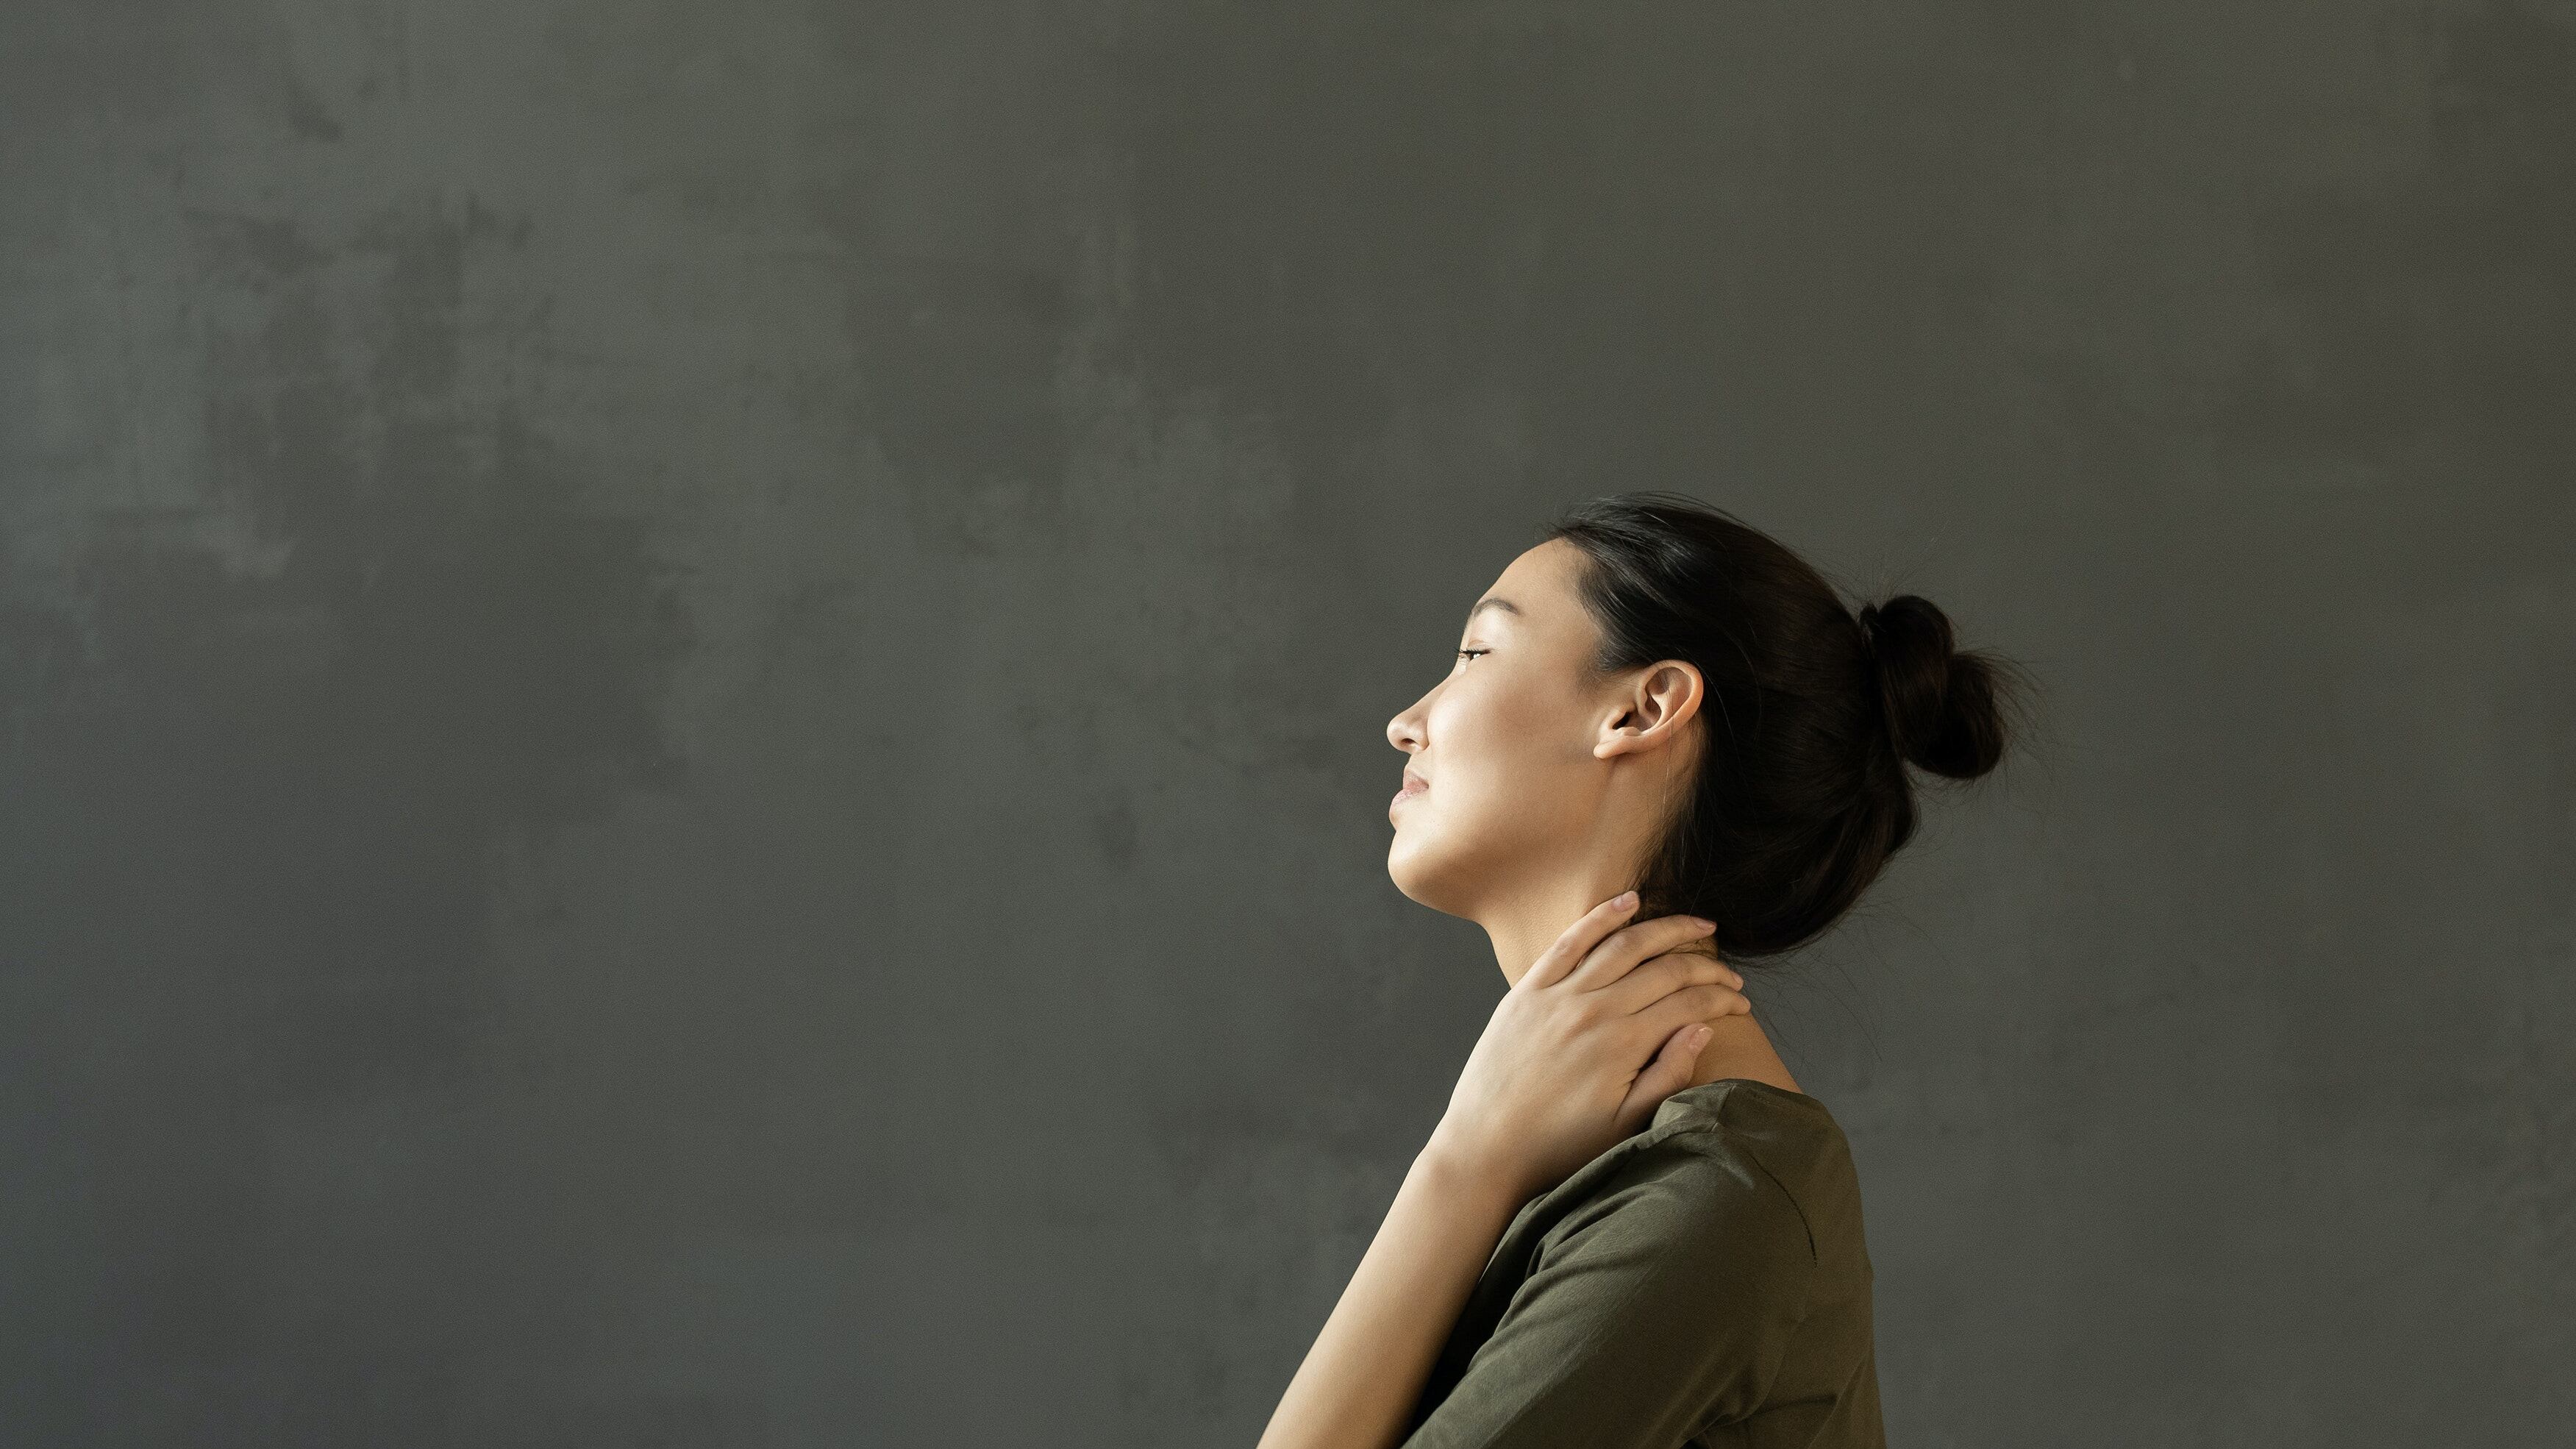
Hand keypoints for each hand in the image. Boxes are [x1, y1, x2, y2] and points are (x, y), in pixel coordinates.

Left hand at [1425, 891, 1750, 1205]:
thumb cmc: (1558, 1146)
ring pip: (1625, 944)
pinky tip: (1630, 901)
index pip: (1689, 1003)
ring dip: (1668, 929)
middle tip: (1730, 973)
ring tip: (1699, 926)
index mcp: (1622, 1045)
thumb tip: (1703, 1028)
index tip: (1741, 1003)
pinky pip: (1571, 940)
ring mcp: (1558, 995)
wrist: (1487, 1147)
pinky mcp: (1528, 989)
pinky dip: (1603, 916)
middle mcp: (1594, 1010)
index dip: (1722, 999)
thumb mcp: (1625, 1125)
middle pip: (1665, 969)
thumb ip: (1669, 1075)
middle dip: (1707, 966)